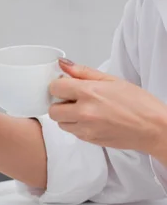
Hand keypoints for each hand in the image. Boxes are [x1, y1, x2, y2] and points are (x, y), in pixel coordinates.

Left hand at [48, 58, 166, 152]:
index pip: (55, 88)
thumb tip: (64, 65)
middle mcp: (84, 112)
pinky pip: (72, 132)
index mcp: (89, 93)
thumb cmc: (139, 103)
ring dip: (67, 117)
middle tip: (74, 100)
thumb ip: (84, 72)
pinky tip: (92, 121)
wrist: (153, 128)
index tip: (66, 86)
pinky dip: (77, 126)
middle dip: (60, 103)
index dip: (59, 86)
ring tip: (85, 111)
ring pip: (60, 123)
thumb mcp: (113, 80)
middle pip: (52, 109)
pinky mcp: (88, 140)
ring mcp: (85, 128)